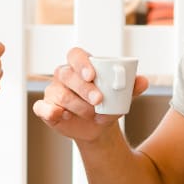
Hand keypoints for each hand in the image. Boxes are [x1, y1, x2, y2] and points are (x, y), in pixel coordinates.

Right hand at [32, 47, 148, 142]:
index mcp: (80, 65)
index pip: (75, 55)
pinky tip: (61, 115)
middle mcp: (64, 75)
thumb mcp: (121, 96)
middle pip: (67, 74)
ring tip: (93, 115)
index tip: (92, 74)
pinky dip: (49, 110)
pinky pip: (41, 107)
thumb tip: (143, 81)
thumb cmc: (108, 104)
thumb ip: (131, 87)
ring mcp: (53, 91)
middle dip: (83, 88)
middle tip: (99, 101)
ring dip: (77, 106)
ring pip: (59, 94)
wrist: (98, 127)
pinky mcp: (46, 108)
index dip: (82, 62)